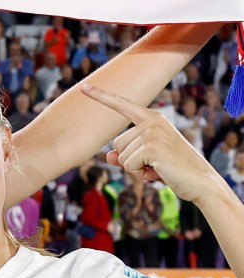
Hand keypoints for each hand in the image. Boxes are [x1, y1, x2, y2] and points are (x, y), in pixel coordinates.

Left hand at [81, 83, 216, 203]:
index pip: (121, 104)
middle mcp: (152, 121)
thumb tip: (108, 156)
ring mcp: (152, 132)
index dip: (100, 96)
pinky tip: (159, 172)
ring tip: (159, 167)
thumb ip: (125, 155)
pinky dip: (140, 174)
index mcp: (152, 118)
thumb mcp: (146, 160)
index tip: (83, 87)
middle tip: (156, 163)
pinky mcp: (151, 147)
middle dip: (131, 160)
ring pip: (121, 157)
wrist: (202, 182)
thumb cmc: (174, 170)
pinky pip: (128, 166)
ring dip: (136, 169)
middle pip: (117, 144)